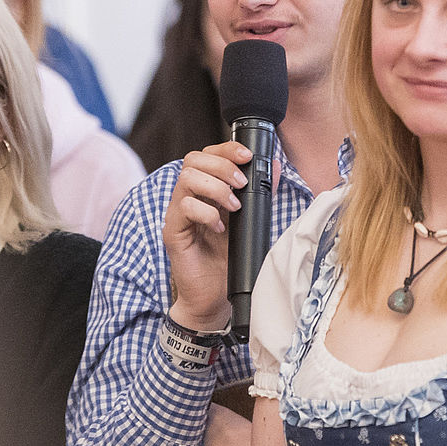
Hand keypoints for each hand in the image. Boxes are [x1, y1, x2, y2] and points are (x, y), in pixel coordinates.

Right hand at [162, 140, 248, 332]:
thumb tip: (273, 165)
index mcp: (205, 191)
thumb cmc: (229, 261)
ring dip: (215, 188)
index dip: (226, 149)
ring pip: (186, 179)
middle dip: (221, 165)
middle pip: (193, 159)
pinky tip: (218, 227)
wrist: (215, 297)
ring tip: (233, 207)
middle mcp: (188, 197)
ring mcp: (178, 214)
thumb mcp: (249, 222)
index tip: (247, 156)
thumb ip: (259, 194)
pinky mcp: (173, 232)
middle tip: (241, 183)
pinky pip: (183, 208)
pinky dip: (205, 213)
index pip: (207, 155)